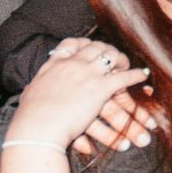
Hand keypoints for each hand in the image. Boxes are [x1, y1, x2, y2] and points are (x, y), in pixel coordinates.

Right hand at [10, 38, 151, 151]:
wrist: (37, 129)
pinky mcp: (100, 88)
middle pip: (95, 47)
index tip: (90, 46)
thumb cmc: (29, 118)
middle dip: (106, 49)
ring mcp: (87, 74)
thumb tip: (29, 89)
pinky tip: (141, 77)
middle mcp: (71, 65)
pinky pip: (124, 77)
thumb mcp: (29, 95)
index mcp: (53, 65)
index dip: (84, 44)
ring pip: (111, 56)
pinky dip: (135, 75)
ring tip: (126, 65)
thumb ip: (34, 88)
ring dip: (122, 60)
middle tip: (113, 56)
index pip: (71, 44)